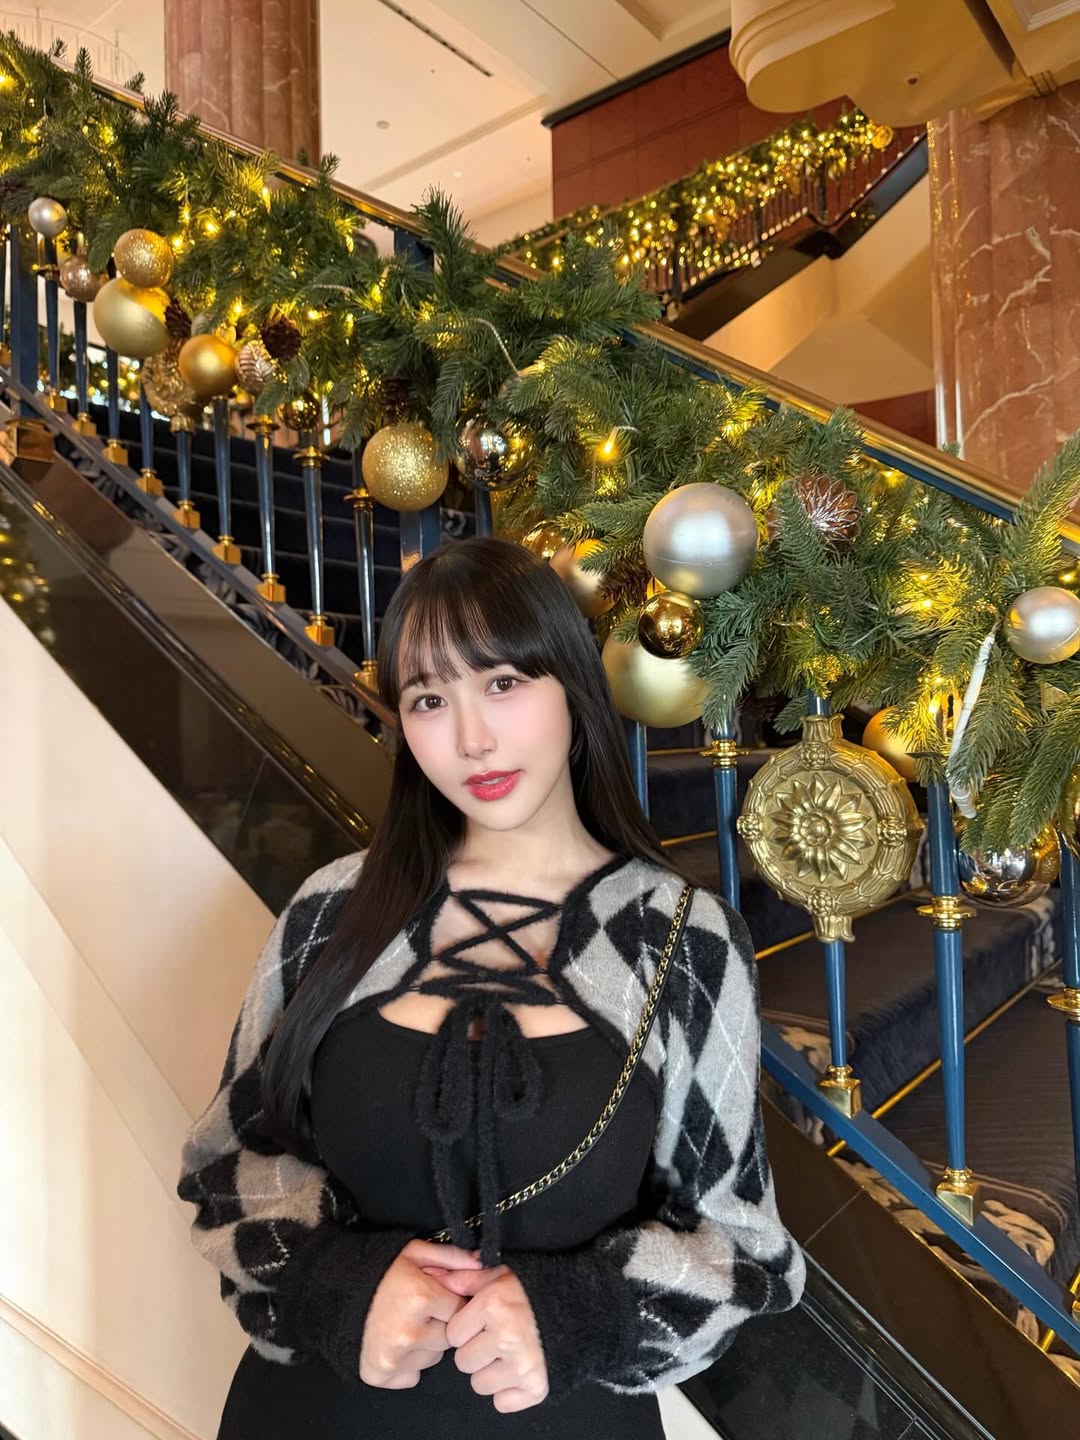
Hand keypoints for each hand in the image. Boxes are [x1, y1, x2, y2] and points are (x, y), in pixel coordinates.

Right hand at [359, 1240, 483, 1389]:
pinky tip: (395, 1343)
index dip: (450, 1301)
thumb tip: (484, 1263)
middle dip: (440, 1323)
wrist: (334, 1291)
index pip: (461, 1310)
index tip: (436, 1295)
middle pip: (449, 1337)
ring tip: (405, 1324)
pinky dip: (409, 1364)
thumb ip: (451, 1258)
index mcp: (421, 1298)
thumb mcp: (414, 1252)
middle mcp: (409, 1333)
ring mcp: (394, 1358)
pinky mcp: (380, 1375)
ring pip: (432, 1358)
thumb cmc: (378, 1270)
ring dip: (426, 1344)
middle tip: (420, 1310)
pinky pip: (413, 1375)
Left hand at [436, 1263, 549, 1412]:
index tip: (483, 1321)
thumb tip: (434, 1277)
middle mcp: (506, 1336)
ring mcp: (522, 1364)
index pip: (453, 1334)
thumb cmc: (535, 1289)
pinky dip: (508, 1391)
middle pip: (463, 1362)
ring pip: (480, 1384)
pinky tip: (518, 1369)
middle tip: (497, 1336)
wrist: (579, 1306)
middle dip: (476, 1350)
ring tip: (509, 1351)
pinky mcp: (536, 1386)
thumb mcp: (501, 1273)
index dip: (466, 1327)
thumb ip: (466, 1278)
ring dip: (490, 1371)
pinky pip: (502, 1403)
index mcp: (494, 1305)